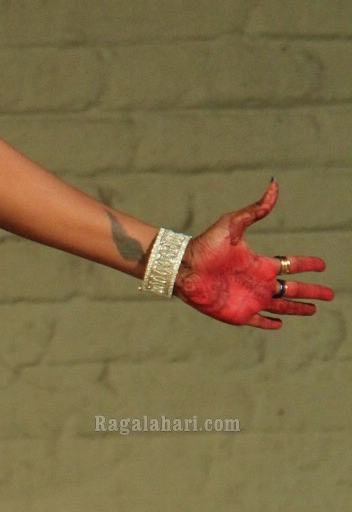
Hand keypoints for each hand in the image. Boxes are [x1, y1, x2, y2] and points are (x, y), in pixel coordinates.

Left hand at [174, 180, 332, 329]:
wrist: (182, 266)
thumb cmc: (205, 245)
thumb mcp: (233, 224)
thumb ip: (255, 210)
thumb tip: (273, 186)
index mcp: (260, 263)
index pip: (290, 264)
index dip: (307, 264)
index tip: (322, 265)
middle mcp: (258, 282)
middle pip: (293, 289)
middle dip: (312, 291)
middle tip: (330, 294)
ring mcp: (249, 299)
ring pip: (281, 306)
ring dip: (297, 308)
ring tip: (314, 310)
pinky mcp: (238, 314)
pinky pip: (258, 321)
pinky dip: (270, 323)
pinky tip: (280, 325)